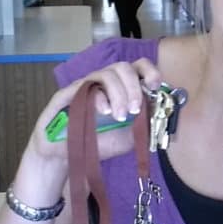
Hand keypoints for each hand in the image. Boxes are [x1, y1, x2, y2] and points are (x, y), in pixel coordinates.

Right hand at [29, 57, 162, 160]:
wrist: (64, 157)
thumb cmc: (97, 143)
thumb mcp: (128, 137)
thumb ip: (143, 124)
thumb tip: (158, 109)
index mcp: (121, 88)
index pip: (137, 68)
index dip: (149, 71)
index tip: (155, 85)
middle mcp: (103, 83)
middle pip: (122, 67)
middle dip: (133, 87)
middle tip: (135, 109)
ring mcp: (85, 86)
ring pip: (106, 74)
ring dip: (118, 93)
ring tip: (120, 116)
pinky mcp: (66, 94)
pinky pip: (84, 86)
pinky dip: (99, 98)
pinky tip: (105, 112)